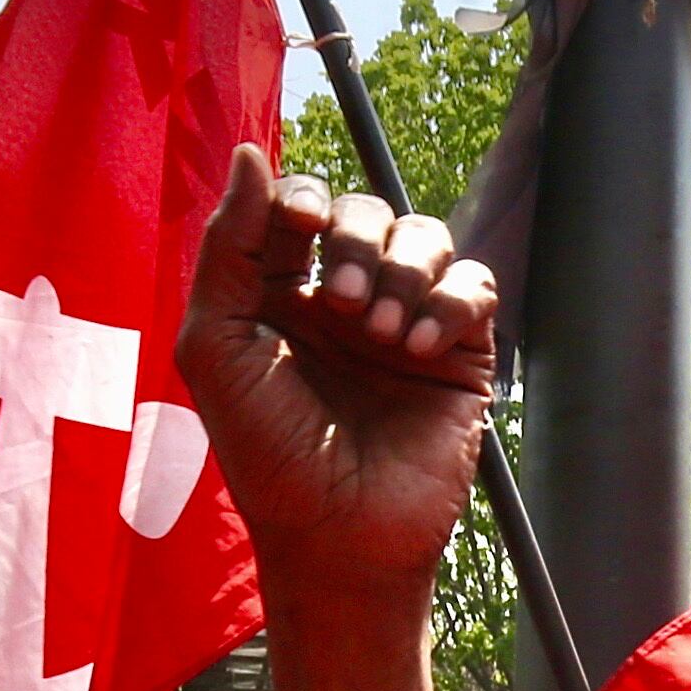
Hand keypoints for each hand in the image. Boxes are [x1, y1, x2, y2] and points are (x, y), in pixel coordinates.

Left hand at [177, 148, 498, 600]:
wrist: (338, 538)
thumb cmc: (266, 454)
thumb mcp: (216, 347)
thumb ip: (227, 248)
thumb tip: (250, 152)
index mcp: (279, 294)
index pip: (299, 206)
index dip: (302, 200)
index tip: (302, 231)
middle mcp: (345, 301)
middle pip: (367, 211)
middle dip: (360, 238)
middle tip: (347, 302)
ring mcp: (405, 324)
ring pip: (426, 237)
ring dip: (407, 270)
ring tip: (385, 335)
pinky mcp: (460, 352)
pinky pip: (474, 285)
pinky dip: (453, 301)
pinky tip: (422, 348)